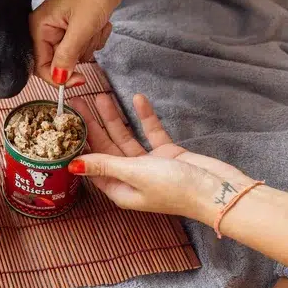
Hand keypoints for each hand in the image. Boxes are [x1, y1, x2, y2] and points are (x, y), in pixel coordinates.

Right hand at [29, 0, 127, 86]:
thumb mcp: (81, 28)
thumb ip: (66, 57)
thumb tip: (58, 80)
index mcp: (37, 27)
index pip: (39, 65)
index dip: (58, 76)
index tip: (80, 79)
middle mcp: (44, 29)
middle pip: (57, 61)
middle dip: (77, 53)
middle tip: (88, 36)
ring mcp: (60, 28)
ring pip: (73, 55)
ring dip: (89, 45)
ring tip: (95, 25)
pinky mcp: (74, 27)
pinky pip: (82, 46)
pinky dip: (94, 38)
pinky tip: (99, 23)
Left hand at [67, 93, 254, 222]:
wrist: (220, 191)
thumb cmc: (177, 188)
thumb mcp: (135, 173)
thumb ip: (105, 164)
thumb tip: (72, 165)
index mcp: (120, 190)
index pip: (91, 165)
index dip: (79, 144)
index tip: (67, 123)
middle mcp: (132, 178)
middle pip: (106, 147)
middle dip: (93, 125)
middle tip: (78, 102)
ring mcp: (150, 165)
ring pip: (125, 137)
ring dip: (114, 117)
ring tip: (101, 96)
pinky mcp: (167, 154)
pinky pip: (150, 132)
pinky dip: (144, 117)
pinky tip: (137, 99)